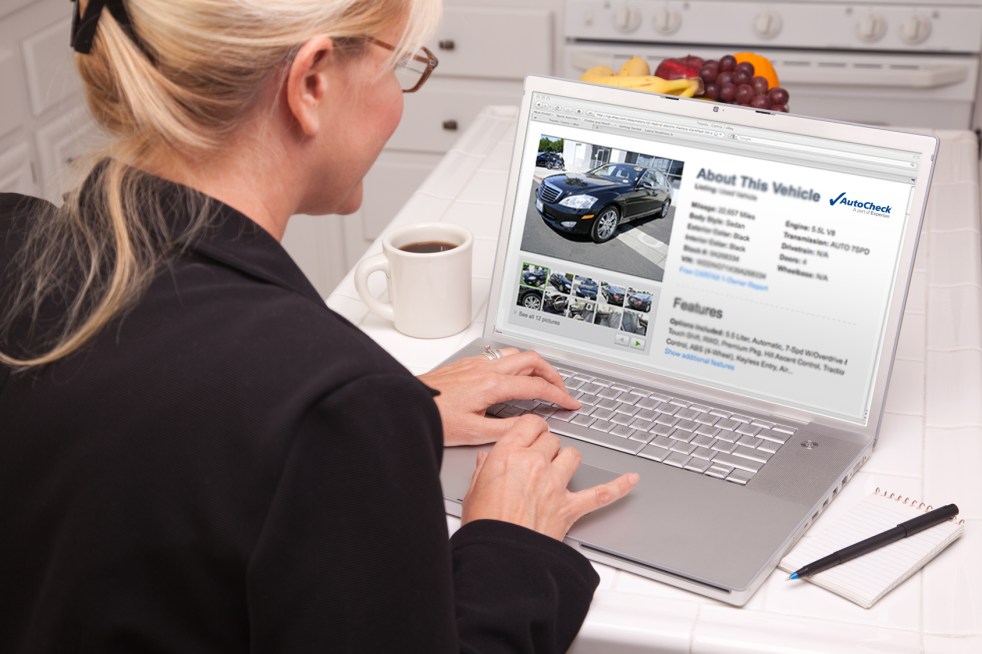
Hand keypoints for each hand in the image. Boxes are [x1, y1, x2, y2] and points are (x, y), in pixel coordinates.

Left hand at [418, 348, 579, 446]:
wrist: (406, 404)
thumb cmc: (434, 418)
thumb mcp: (473, 433)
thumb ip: (507, 430)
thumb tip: (530, 426)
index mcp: (492, 385)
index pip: (537, 385)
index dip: (559, 395)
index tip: (571, 403)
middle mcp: (486, 369)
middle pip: (532, 359)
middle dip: (553, 373)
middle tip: (561, 389)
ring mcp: (476, 363)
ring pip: (516, 353)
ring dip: (534, 365)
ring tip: (541, 381)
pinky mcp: (467, 364)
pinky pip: (500, 356)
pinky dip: (516, 364)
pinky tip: (512, 378)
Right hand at [460, 415, 638, 540]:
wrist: (499, 556)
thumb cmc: (484, 525)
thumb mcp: (473, 490)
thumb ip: (484, 470)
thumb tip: (487, 460)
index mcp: (509, 454)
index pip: (531, 424)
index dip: (532, 429)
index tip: (531, 434)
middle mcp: (535, 464)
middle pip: (552, 440)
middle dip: (546, 447)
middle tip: (538, 459)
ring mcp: (555, 485)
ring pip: (572, 456)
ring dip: (567, 460)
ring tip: (560, 468)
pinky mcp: (570, 507)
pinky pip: (601, 493)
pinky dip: (618, 487)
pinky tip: (630, 480)